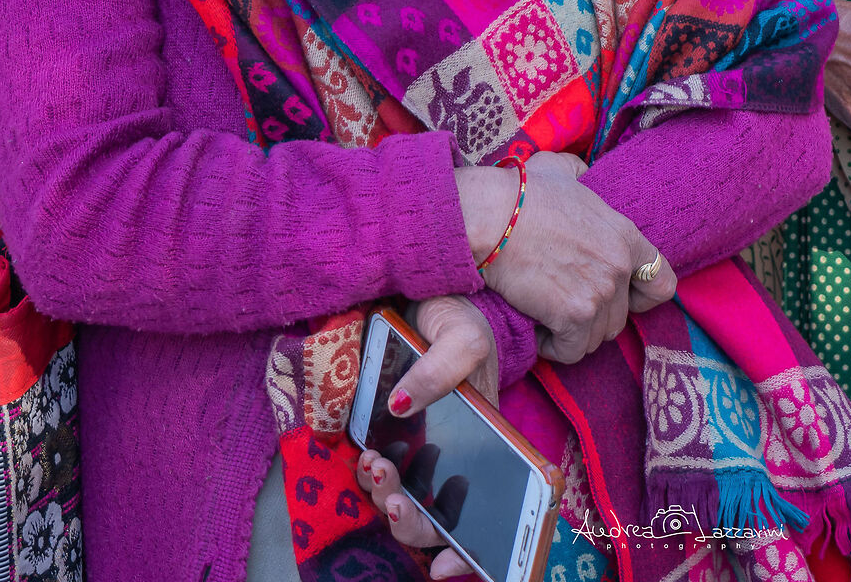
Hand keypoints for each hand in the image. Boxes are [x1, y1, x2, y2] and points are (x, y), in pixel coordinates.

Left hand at [356, 295, 496, 574]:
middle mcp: (454, 457)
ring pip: (405, 501)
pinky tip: (367, 458)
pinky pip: (382, 474)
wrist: (429, 295)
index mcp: (483, 446)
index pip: (481, 513)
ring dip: (387, 498)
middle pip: (435, 517)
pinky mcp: (392, 435)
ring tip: (374, 467)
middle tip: (394, 499)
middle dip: (412, 523)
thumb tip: (400, 407)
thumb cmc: (461, 319)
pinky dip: (372, 479)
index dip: (464, 553)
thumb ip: (440, 371)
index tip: (442, 569)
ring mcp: (421, 449)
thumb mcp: (463, 338)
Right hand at [454, 152, 675, 364]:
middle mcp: (619, 266)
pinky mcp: (574, 316)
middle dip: (593, 316)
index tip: (622, 298)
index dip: (643, 296)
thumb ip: (582, 175)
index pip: (662, 281)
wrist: (491, 217)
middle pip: (620, 317)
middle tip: (564, 302)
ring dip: (571, 333)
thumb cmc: (520, 194)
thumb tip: (583, 173)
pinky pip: (571, 351)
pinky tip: (536, 325)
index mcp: (624, 235)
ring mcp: (600, 293)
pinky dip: (553, 346)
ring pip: (596, 338)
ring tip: (546, 311)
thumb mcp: (561, 170)